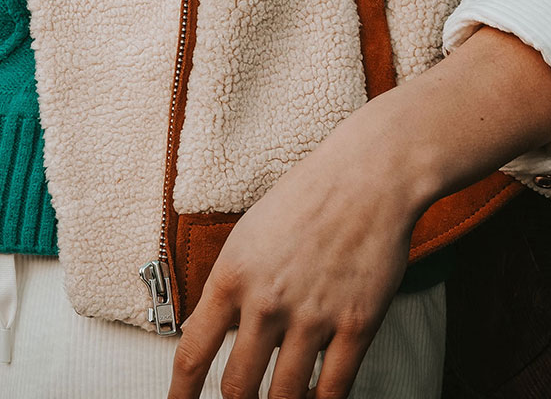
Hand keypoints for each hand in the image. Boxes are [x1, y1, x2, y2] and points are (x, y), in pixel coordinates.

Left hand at [168, 92, 423, 398]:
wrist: (368, 174)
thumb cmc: (309, 196)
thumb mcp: (249, 233)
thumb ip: (229, 285)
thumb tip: (206, 330)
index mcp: (233, 275)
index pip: (193, 353)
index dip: (182, 394)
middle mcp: (267, 301)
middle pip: (237, 388)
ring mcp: (312, 316)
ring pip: (284, 397)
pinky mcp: (356, 324)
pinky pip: (334, 389)